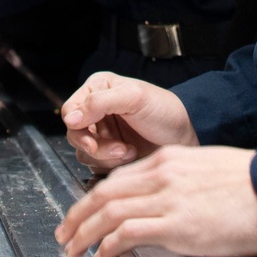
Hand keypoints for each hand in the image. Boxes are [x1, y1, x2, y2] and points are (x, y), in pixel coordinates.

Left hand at [55, 146, 256, 256]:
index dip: (95, 199)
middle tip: (64, 233)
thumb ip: (182, 185)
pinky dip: (107, 245)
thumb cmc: (253, 185)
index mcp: (169, 160)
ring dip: (84, 233)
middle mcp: (162, 175)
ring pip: (108, 212)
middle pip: (103, 193)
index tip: (84, 214)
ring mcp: (167, 199)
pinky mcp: (176, 225)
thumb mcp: (208, 171)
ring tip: (73, 250)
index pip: (118, 178)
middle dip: (77, 215)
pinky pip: (127, 233)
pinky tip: (101, 256)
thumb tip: (169, 207)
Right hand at [61, 72, 197, 171]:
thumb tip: (71, 117)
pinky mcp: (109, 154)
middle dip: (97, 146)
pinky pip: (96, 165)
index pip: (71, 111)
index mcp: (98, 90)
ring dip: (106, 157)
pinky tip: (130, 157)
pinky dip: (111, 166)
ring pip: (84, 153)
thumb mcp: (134, 98)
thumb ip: (100, 103)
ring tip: (129, 151)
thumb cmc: (165, 111)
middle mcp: (96, 111)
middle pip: (75, 135)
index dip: (79, 128)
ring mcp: (102, 133)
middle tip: (119, 149)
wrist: (185, 137)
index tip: (92, 140)